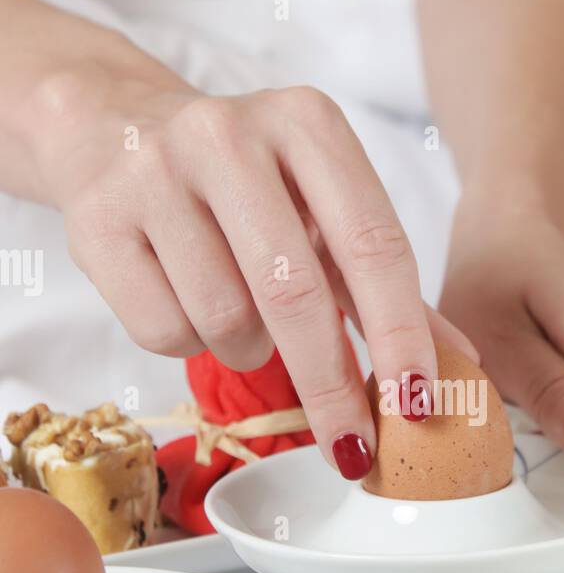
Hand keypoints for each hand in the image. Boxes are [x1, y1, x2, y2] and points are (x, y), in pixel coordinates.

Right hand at [35, 67, 472, 477]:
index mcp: (307, 123)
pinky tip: (185, 301)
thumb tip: (459, 365)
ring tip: (241, 316)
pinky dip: (188, 345)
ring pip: (226, 321)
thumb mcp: (319, 211)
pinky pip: (163, 332)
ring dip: (248, 352)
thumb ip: (382, 283)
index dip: (401, 334)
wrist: (112, 129)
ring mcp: (154, 172)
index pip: (373, 243)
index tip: (419, 406)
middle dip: (332, 388)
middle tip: (352, 449)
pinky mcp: (96, 220)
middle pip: (297, 292)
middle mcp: (229, 134)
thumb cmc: (242, 186)